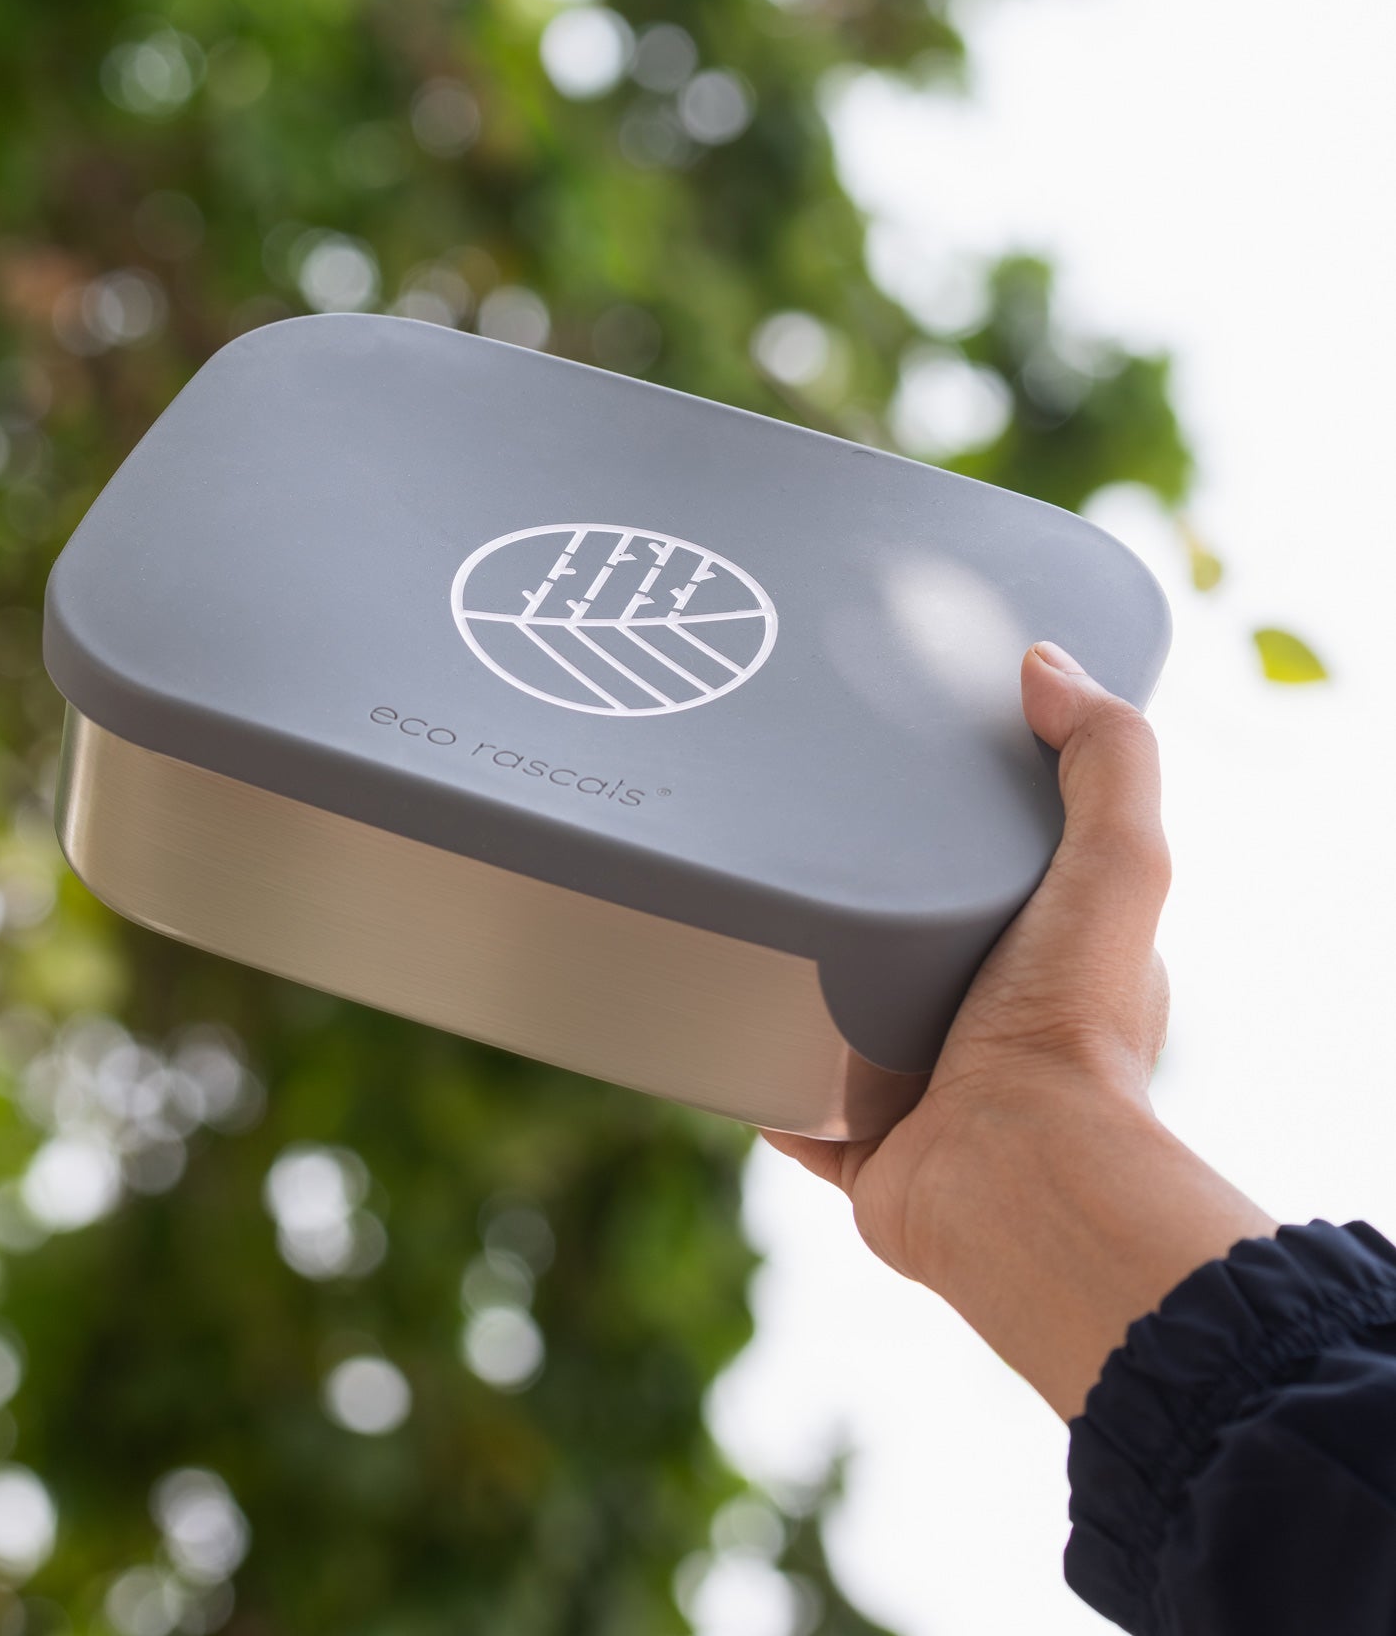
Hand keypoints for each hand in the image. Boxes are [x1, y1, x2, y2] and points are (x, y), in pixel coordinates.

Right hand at [765, 642, 1274, 1417]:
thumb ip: (1106, 759)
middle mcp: (1001, 1028)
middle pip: (926, 942)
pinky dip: (763, 1073)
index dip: (977, 821)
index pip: (1022, 873)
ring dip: (814, 982)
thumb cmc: (1069, 1026)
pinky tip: (725, 1021)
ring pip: (855, 1021)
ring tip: (753, 912)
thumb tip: (1044, 662)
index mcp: (1062, 963)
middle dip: (877, 895)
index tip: (913, 764)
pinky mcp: (865, 1145)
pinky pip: (796, 1103)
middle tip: (804, 827)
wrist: (1010, 1177)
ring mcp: (930, 1091)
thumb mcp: (1115, 865)